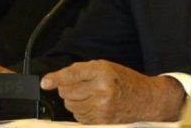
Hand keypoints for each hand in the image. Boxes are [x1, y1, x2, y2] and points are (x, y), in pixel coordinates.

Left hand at [40, 60, 185, 123]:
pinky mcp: (100, 121)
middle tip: (80, 85)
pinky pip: (79, 117)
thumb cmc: (125, 80)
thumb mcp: (105, 67)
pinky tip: (93, 105)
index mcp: (102, 72)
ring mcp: (100, 108)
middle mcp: (100, 90)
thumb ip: (81, 71)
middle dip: (68, 88)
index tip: (45, 82)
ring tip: (89, 95)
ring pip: (71, 105)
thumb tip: (57, 80)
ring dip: (74, 100)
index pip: (71, 74)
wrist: (145, 99)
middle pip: (67, 92)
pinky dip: (81, 111)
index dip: (56, 78)